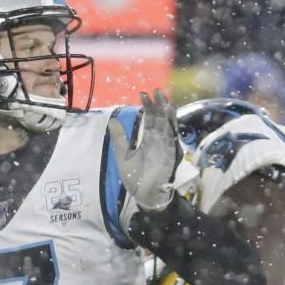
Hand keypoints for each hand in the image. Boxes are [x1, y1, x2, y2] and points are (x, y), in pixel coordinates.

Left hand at [108, 90, 181, 210]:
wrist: (143, 194)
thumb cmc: (136, 176)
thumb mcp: (123, 154)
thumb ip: (120, 138)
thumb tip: (112, 121)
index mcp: (149, 140)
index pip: (150, 119)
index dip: (148, 106)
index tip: (143, 94)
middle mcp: (159, 141)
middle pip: (161, 119)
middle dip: (159, 105)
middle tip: (156, 90)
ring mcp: (165, 148)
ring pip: (168, 126)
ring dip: (167, 113)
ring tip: (164, 99)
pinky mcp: (170, 157)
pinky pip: (172, 141)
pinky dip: (171, 129)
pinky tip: (169, 119)